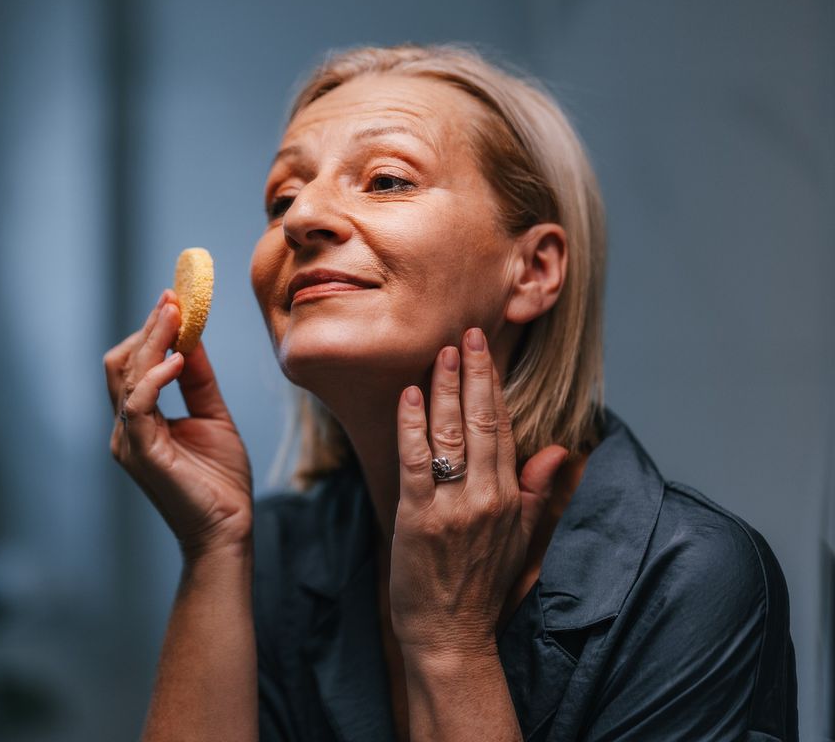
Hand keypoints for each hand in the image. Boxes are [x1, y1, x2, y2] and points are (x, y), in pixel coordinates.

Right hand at [105, 291, 251, 558]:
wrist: (228, 529)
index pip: (133, 364)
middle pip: (122, 364)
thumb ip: (199, 379)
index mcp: (139, 420)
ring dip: (152, 341)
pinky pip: (138, 405)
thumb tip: (194, 337)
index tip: (174, 299)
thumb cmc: (220, 481)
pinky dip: (156, 377)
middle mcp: (126, 428)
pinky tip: (179, 359)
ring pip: (127, 377)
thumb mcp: (213, 416)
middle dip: (148, 328)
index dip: (150, 330)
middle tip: (174, 300)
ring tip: (178, 317)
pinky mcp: (142, 453)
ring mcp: (129, 441)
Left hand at [389, 327, 567, 659]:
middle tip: (466, 333)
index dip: (492, 385)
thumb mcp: (520, 537)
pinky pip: (416, 463)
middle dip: (472, 374)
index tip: (484, 349)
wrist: (451, 635)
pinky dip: (412, 428)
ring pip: (450, 436)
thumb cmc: (481, 586)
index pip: (502, 427)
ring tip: (439, 353)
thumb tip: (559, 449)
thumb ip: (535, 489)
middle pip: (480, 423)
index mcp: (508, 497)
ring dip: (443, 390)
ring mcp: (452, 507)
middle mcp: (485, 497)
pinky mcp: (419, 519)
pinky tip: (409, 397)